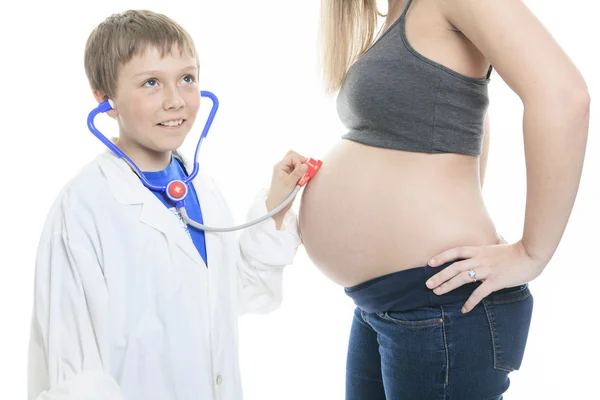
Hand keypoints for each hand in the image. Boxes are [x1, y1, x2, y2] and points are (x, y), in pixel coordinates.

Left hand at [265, 150, 307, 227]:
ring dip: (302, 168)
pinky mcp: (291, 177)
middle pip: (294, 157)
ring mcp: (287, 172)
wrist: (277, 205)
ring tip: (305, 175)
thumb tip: (306, 165)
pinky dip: (303, 173)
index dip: (299, 162)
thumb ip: (297, 173)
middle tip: (307, 169)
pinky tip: (304, 179)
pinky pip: (299, 171)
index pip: (292, 157)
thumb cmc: (280, 194)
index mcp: (280, 166)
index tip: (303, 170)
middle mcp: (283, 167)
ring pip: (297, 163)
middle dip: (302, 161)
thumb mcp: (289, 183)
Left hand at [425, 239, 544, 312]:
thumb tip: (488, 244)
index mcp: (479, 250)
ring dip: (448, 286)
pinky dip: (470, 302)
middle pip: (454, 267)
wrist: (531, 254)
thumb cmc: (515, 252)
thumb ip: (487, 249)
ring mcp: (487, 270)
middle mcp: (480, 259)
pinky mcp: (495, 281)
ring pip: (462, 278)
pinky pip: (479, 293)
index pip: (455, 251)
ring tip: (438, 293)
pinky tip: (464, 309)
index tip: (429, 263)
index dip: (441, 257)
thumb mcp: (496, 247)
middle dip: (439, 275)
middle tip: (428, 284)